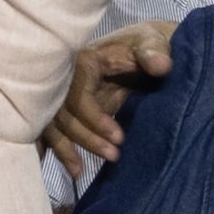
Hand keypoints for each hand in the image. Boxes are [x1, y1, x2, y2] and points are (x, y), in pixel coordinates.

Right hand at [49, 19, 179, 180]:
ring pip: (52, 124)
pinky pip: (54, 129)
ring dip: (65, 149)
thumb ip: (155, 52)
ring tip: (80, 172)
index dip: (94, 118)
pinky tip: (61, 167)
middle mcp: (65, 78)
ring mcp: (64, 94)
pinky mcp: (68, 108)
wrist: (143, 48)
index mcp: (82, 60)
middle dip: (84, 138)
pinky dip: (55, 148)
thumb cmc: (145, 43)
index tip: (119, 137)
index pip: (76, 94)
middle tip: (113, 156)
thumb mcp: (152, 41)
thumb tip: (161, 66)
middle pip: (61, 113)